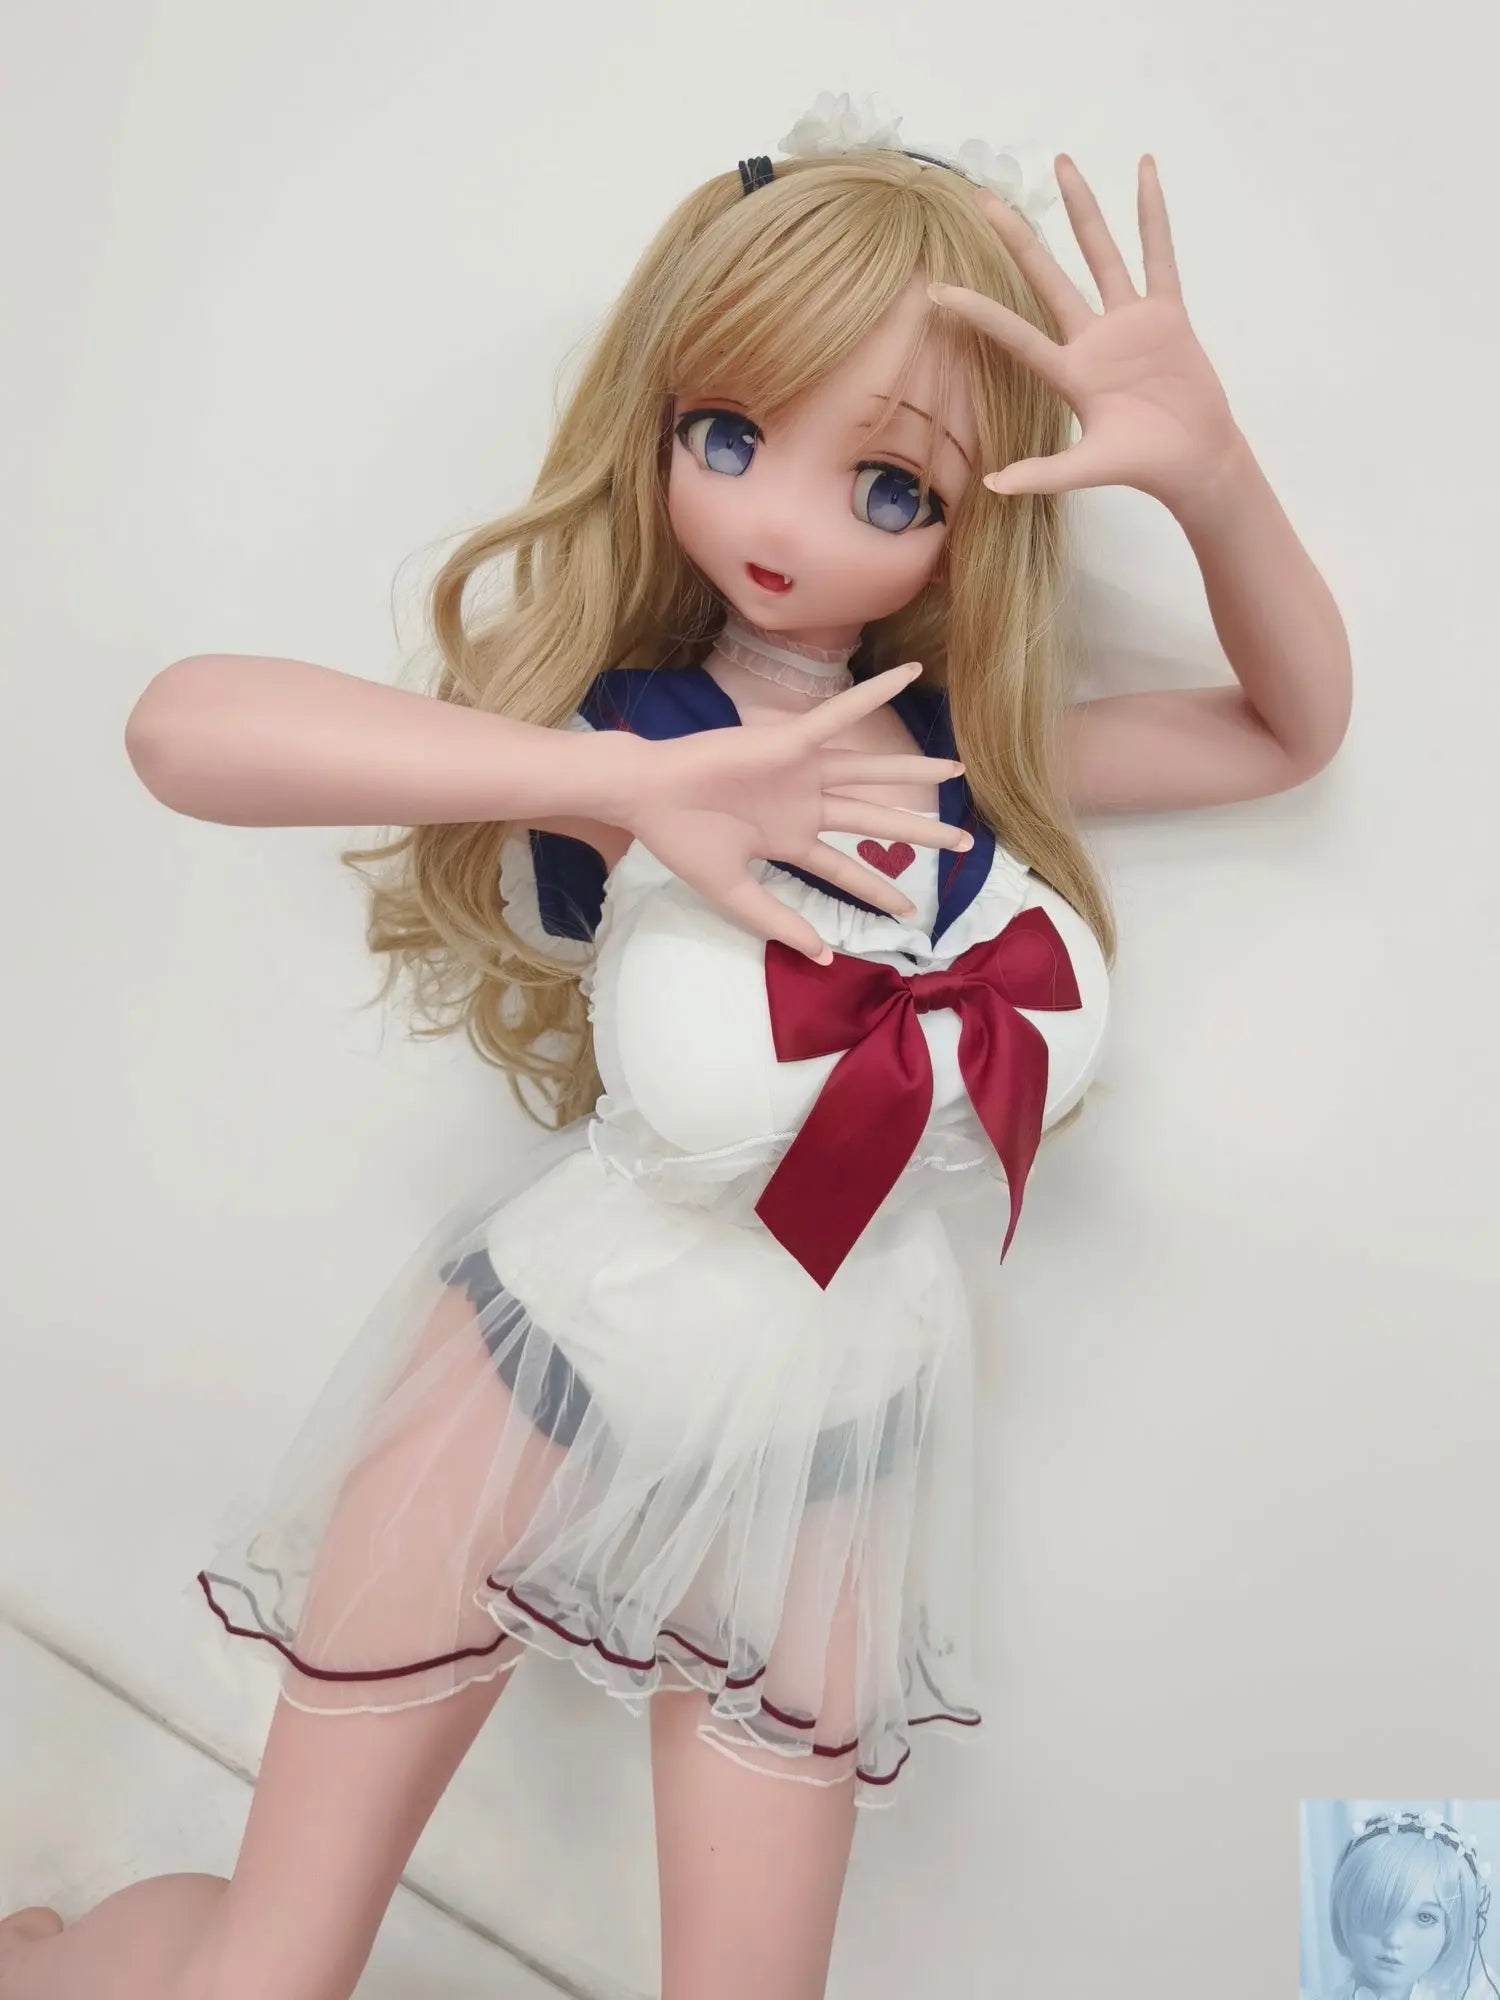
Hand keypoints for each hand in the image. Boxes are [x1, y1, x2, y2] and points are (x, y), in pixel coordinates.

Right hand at [615, 664, 970, 963]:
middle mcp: (804, 802)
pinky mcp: (789, 741)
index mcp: (789, 839)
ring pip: (870, 772)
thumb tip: (821, 956)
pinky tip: (908, 674)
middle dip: (919, 832)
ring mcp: (800, 770)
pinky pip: (840, 714)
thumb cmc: (679, 840)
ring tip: (956, 772)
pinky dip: (874, 693)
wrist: (645, 799)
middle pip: (873, 819)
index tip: (910, 910)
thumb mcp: (733, 893)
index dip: (878, 889)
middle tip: (964, 843)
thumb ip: (777, 920)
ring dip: (912, 772)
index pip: (846, 868)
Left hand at [929, 155, 1245, 509]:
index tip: (937, 289)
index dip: (977, 312)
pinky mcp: (1166, 312)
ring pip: (1099, 252)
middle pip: (1045, 276)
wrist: (1195, 461)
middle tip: (983, 196)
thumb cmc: (1142, 466)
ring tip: (1061, 162)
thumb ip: (1043, 473)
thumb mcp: (1088, 469)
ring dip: (1081, 208)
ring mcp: (1128, 320)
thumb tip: (993, 486)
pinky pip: (1158, 252)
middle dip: (1016, 237)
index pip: (1013, 334)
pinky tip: (1144, 170)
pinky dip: (1152, 213)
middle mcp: (1091, 338)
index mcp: (1068, 372)